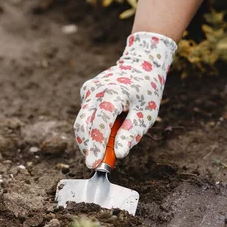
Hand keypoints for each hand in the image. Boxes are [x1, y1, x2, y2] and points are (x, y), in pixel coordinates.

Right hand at [74, 32, 177, 168]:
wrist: (140, 62)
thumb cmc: (146, 90)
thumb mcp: (146, 114)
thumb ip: (131, 133)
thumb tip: (118, 154)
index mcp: (113, 93)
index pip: (100, 123)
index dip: (96, 145)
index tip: (93, 164)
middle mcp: (95, 91)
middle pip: (83, 124)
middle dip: (87, 146)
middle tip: (97, 162)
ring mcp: (88, 90)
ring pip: (81, 122)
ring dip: (89, 139)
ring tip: (103, 148)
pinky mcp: (85, 92)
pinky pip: (85, 115)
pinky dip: (92, 127)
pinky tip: (106, 125)